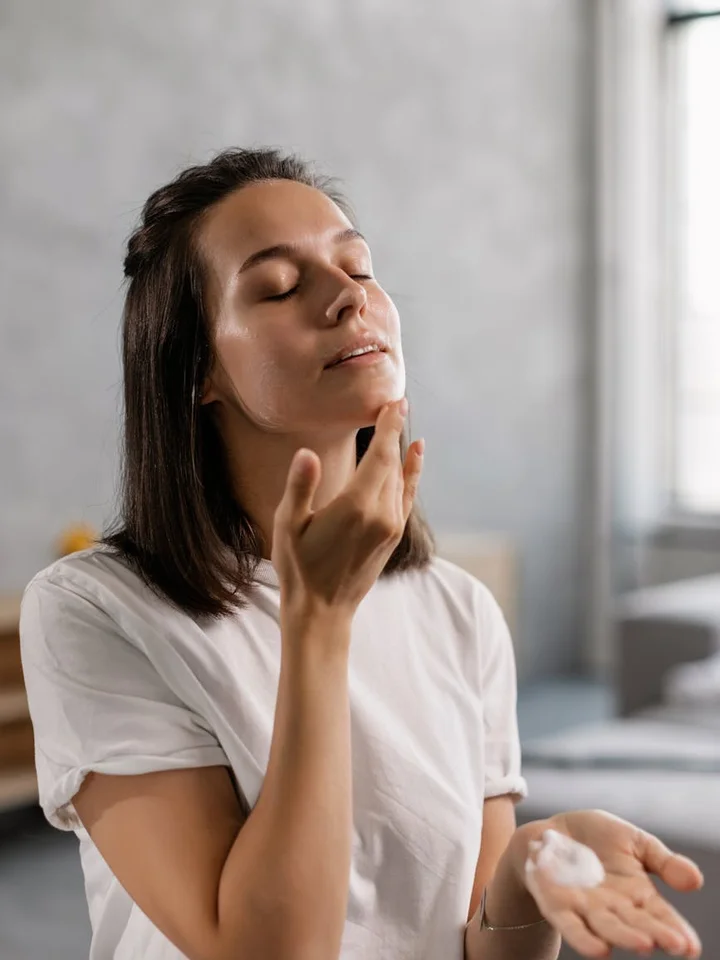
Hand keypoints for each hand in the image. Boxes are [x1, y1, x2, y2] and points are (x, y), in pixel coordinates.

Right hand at [272, 398, 423, 623]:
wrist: (322, 611)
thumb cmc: (299, 568)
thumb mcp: (289, 526)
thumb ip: (300, 487)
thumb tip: (306, 454)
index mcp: (357, 506)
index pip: (381, 455)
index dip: (388, 426)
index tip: (394, 401)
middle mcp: (382, 514)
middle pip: (393, 463)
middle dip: (393, 431)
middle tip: (395, 400)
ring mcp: (391, 526)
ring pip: (400, 478)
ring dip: (400, 449)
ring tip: (401, 419)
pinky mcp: (392, 536)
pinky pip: (406, 495)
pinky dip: (412, 473)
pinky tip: (415, 456)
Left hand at [517, 811, 702, 957]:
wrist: (552, 832)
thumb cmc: (597, 839)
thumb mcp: (635, 841)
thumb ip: (664, 862)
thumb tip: (696, 880)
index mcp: (638, 895)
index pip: (660, 916)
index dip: (675, 930)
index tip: (690, 945)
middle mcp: (615, 908)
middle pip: (637, 925)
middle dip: (656, 934)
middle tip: (675, 944)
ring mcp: (586, 908)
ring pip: (607, 927)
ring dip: (624, 937)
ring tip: (644, 944)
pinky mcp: (558, 904)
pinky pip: (570, 923)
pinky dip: (583, 937)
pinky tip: (599, 950)